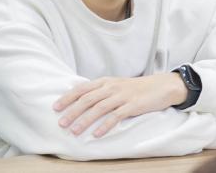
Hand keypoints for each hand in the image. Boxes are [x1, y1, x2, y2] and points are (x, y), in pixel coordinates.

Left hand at [53, 73, 187, 137]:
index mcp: (103, 81)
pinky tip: (97, 134)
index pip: (81, 89)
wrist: (160, 86)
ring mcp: (121, 96)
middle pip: (86, 100)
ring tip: (74, 131)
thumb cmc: (134, 88)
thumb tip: (80, 98)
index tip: (55, 107)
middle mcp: (110, 87)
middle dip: (72, 112)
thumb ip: (99, 90)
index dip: (67, 98)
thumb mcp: (114, 85)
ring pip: (98, 109)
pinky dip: (105, 126)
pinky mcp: (132, 105)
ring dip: (85, 121)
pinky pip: (116, 117)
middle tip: (61, 123)